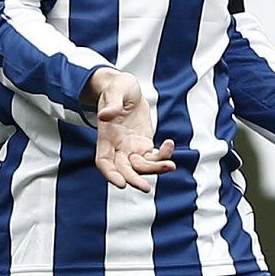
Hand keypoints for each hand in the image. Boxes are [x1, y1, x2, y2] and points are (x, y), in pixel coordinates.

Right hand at [90, 69, 176, 191]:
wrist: (127, 88)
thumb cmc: (117, 88)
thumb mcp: (114, 91)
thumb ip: (111, 103)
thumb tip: (105, 116)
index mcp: (106, 136)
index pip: (104, 161)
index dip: (110, 174)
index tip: (120, 184)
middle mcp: (117, 146)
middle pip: (124, 169)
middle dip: (134, 179)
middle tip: (146, 188)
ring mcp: (132, 147)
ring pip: (141, 166)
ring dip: (155, 170)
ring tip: (170, 166)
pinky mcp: (144, 144)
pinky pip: (154, 156)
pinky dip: (163, 154)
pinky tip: (169, 144)